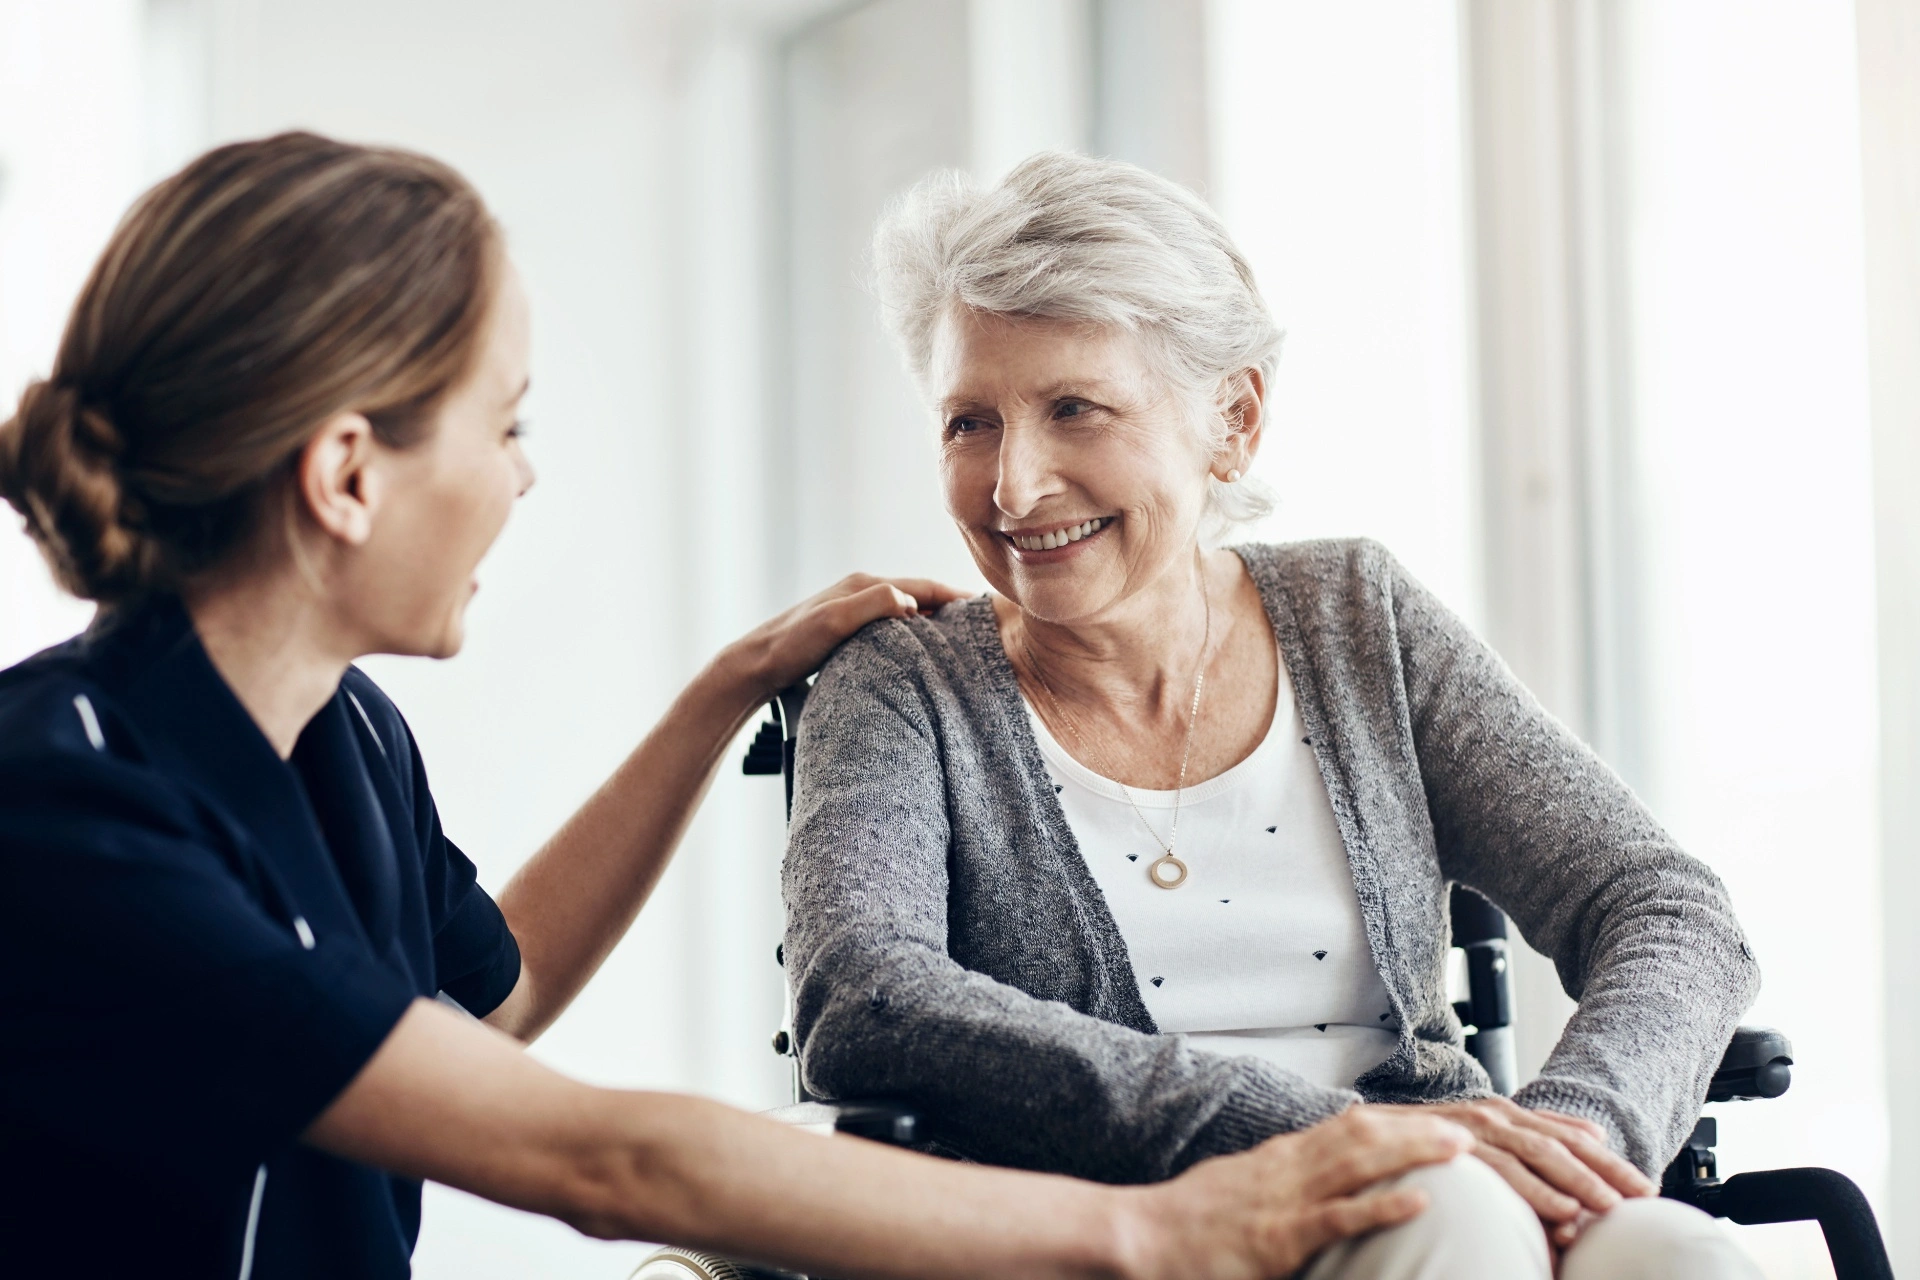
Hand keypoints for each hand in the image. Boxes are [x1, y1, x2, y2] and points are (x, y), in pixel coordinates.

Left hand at [721, 573, 967, 703]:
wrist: (755, 666)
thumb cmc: (791, 645)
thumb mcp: (835, 621)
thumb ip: (874, 604)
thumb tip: (911, 601)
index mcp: (863, 585)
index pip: (920, 585)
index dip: (952, 595)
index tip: (981, 606)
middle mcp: (859, 593)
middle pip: (916, 596)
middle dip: (947, 606)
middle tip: (977, 626)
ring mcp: (851, 612)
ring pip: (903, 612)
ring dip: (929, 621)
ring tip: (954, 641)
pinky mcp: (845, 632)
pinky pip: (889, 628)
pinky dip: (909, 635)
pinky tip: (915, 654)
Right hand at [1124, 1108, 1474, 1279]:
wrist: (1140, 1236)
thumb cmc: (1185, 1224)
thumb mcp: (1236, 1191)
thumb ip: (1275, 1185)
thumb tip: (1309, 1187)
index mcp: (1279, 1159)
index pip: (1347, 1129)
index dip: (1397, 1123)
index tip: (1437, 1120)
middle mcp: (1287, 1168)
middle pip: (1365, 1137)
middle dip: (1420, 1131)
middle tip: (1471, 1128)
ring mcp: (1284, 1200)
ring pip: (1360, 1165)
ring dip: (1415, 1154)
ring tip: (1461, 1151)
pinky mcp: (1279, 1238)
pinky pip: (1339, 1217)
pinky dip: (1382, 1206)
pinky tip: (1419, 1200)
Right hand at [1367, 1099, 1653, 1243]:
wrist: (1365, 1132)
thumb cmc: (1434, 1143)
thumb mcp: (1491, 1137)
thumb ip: (1538, 1135)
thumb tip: (1594, 1134)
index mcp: (1508, 1115)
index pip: (1569, 1138)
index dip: (1610, 1162)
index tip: (1646, 1188)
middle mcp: (1493, 1116)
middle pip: (1559, 1145)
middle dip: (1601, 1173)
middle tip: (1635, 1199)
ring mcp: (1471, 1129)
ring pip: (1534, 1155)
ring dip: (1574, 1183)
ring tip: (1603, 1208)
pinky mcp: (1449, 1147)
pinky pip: (1499, 1172)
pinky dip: (1533, 1192)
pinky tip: (1559, 1211)